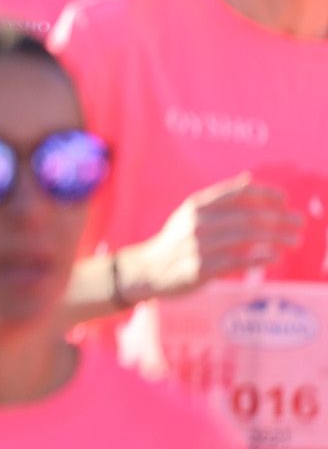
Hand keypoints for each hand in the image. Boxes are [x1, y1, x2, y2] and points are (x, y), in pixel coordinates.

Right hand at [126, 174, 304, 300]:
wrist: (148, 270)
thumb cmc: (176, 240)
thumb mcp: (191, 213)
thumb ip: (220, 198)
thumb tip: (248, 178)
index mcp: (196, 205)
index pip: (237, 193)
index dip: (264, 193)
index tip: (285, 199)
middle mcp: (197, 222)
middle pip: (247, 215)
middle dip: (279, 218)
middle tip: (299, 222)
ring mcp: (199, 246)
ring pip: (246, 237)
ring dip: (276, 238)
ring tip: (295, 240)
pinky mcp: (201, 268)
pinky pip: (237, 260)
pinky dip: (259, 258)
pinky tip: (274, 256)